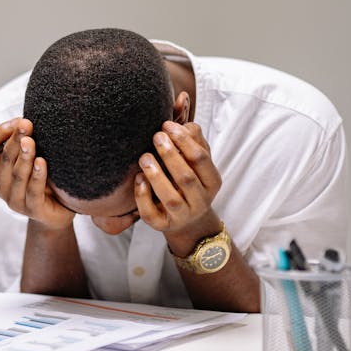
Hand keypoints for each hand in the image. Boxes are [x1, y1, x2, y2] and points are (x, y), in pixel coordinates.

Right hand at [0, 118, 74, 230]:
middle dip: (15, 139)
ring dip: (24, 156)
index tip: (16, 121)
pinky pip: (32, 190)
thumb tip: (27, 116)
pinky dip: (37, 175)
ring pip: (16, 174)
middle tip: (27, 124)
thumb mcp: (31, 157)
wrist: (57, 212)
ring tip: (31, 141)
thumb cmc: (43, 179)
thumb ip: (26, 140)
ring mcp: (14, 200)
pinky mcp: (32, 210)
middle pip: (4, 158)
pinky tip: (42, 162)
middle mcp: (1, 184)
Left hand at [133, 121, 222, 250]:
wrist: (188, 220)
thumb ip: (195, 141)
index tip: (167, 125)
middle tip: (156, 137)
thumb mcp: (198, 163)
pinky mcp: (163, 226)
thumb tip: (187, 124)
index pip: (201, 159)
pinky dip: (143, 196)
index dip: (184, 140)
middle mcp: (200, 201)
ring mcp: (182, 216)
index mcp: (212, 182)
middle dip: (170, 155)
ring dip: (156, 175)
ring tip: (144, 157)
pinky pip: (151, 213)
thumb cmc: (191, 182)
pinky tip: (138, 179)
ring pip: (170, 198)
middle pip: (186, 177)